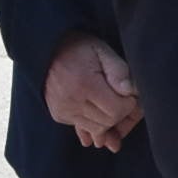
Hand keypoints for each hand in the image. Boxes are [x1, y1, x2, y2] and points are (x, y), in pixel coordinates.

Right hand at [42, 31, 142, 149]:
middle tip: (126, 101)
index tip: (131, 94)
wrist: (46, 51)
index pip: (116, 111)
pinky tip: (101, 112)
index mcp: (84, 85)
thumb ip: (118, 70)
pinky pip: (84, 127)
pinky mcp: (59, 115)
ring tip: (115, 105)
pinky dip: (96, 122)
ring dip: (109, 121)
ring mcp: (63, 111)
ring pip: (96, 129)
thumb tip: (130, 91)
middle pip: (107, 122)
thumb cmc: (78, 48)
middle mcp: (71, 102)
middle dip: (122, 114)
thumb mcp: (102, 50)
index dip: (129, 104)